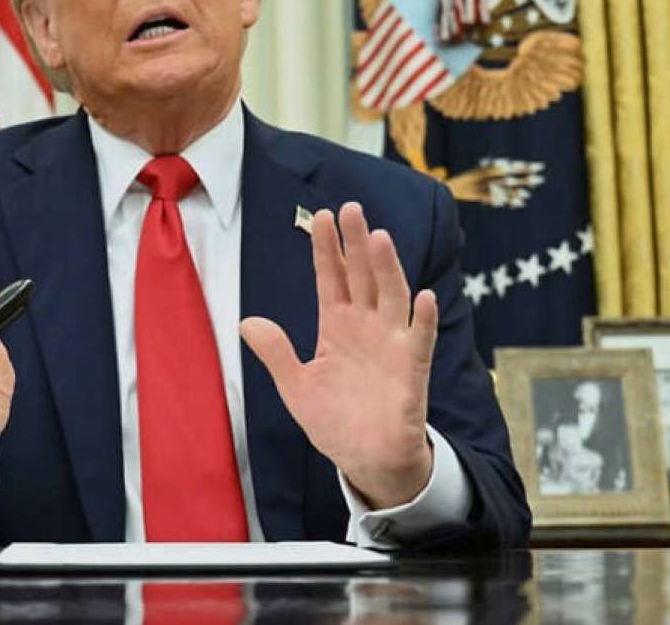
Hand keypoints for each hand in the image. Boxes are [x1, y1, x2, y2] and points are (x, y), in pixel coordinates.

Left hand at [240, 203, 437, 508]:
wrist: (367, 460)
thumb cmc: (335, 420)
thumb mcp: (297, 386)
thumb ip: (277, 353)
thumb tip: (246, 322)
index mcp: (337, 326)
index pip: (331, 279)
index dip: (327, 249)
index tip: (321, 216)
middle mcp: (366, 327)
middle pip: (362, 276)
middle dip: (356, 243)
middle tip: (351, 208)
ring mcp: (391, 344)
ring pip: (392, 297)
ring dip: (387, 269)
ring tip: (379, 238)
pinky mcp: (412, 369)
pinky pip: (420, 339)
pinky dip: (423, 319)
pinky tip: (423, 297)